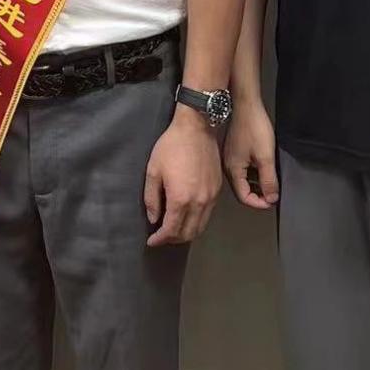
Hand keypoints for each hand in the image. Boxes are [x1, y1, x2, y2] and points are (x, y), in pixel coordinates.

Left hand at [144, 109, 221, 246]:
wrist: (196, 128)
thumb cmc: (171, 146)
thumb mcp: (153, 170)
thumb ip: (152, 198)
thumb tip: (154, 219)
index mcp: (181, 199)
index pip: (171, 230)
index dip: (160, 239)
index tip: (152, 241)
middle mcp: (199, 202)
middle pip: (188, 234)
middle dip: (173, 240)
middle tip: (161, 237)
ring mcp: (211, 197)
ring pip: (200, 227)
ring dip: (186, 234)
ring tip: (173, 230)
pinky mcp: (217, 191)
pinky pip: (208, 215)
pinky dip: (197, 222)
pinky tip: (187, 217)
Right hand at [222, 97, 279, 209]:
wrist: (245, 104)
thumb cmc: (253, 126)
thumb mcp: (266, 157)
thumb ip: (269, 180)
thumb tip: (271, 198)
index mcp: (233, 170)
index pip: (244, 198)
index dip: (260, 203)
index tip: (272, 200)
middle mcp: (228, 166)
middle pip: (243, 190)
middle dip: (259, 194)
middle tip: (273, 192)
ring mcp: (230, 158)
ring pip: (243, 179)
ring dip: (257, 183)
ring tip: (270, 180)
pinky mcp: (233, 150)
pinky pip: (243, 168)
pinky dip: (253, 172)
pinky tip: (263, 166)